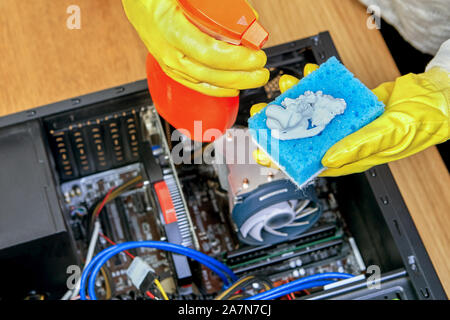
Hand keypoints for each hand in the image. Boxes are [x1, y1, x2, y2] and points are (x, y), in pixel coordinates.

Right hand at [122, 0, 268, 96]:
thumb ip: (217, 2)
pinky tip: (229, 88)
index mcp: (169, 28)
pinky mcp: (167, 63)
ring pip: (200, 81)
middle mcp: (166, 49)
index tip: (256, 57)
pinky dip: (212, 88)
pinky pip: (191, 82)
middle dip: (239, 76)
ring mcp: (165, 59)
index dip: (235, 59)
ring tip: (252, 80)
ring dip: (229, 84)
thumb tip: (246, 13)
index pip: (209, 53)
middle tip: (261, 72)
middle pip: (208, 73)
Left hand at [250, 63, 448, 174]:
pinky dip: (317, 85)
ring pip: (316, 114)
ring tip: (282, 89)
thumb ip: (359, 146)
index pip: (313, 163)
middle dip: (284, 127)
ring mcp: (349, 121)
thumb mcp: (391, 133)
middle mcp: (347, 140)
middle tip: (264, 116)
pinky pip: (329, 96)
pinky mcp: (353, 104)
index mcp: (354, 156)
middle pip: (307, 137)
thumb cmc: (425, 121)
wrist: (442, 94)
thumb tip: (327, 160)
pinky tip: (305, 76)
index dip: (288, 159)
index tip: (265, 153)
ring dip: (297, 101)